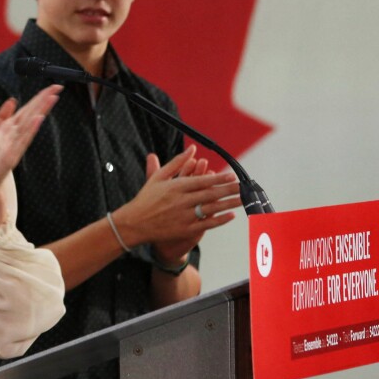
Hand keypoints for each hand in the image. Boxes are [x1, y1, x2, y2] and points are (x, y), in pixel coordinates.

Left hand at [0, 85, 60, 227]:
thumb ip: (2, 116)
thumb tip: (13, 100)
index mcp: (10, 128)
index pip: (28, 108)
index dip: (39, 97)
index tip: (52, 86)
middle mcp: (16, 134)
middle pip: (32, 113)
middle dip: (44, 100)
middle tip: (58, 87)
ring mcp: (16, 144)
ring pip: (30, 124)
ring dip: (41, 111)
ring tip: (52, 98)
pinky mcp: (12, 155)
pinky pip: (22, 140)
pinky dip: (30, 129)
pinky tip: (38, 119)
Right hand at [112, 147, 241, 259]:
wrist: (135, 223)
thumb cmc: (146, 198)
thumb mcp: (158, 177)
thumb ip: (177, 162)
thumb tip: (192, 149)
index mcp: (175, 187)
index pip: (201, 181)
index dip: (218, 178)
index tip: (231, 175)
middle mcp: (181, 201)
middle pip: (210, 194)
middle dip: (228, 190)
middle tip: (243, 187)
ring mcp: (184, 216)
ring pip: (211, 208)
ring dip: (228, 204)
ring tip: (242, 199)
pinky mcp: (185, 230)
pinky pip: (206, 224)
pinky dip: (220, 219)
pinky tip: (231, 215)